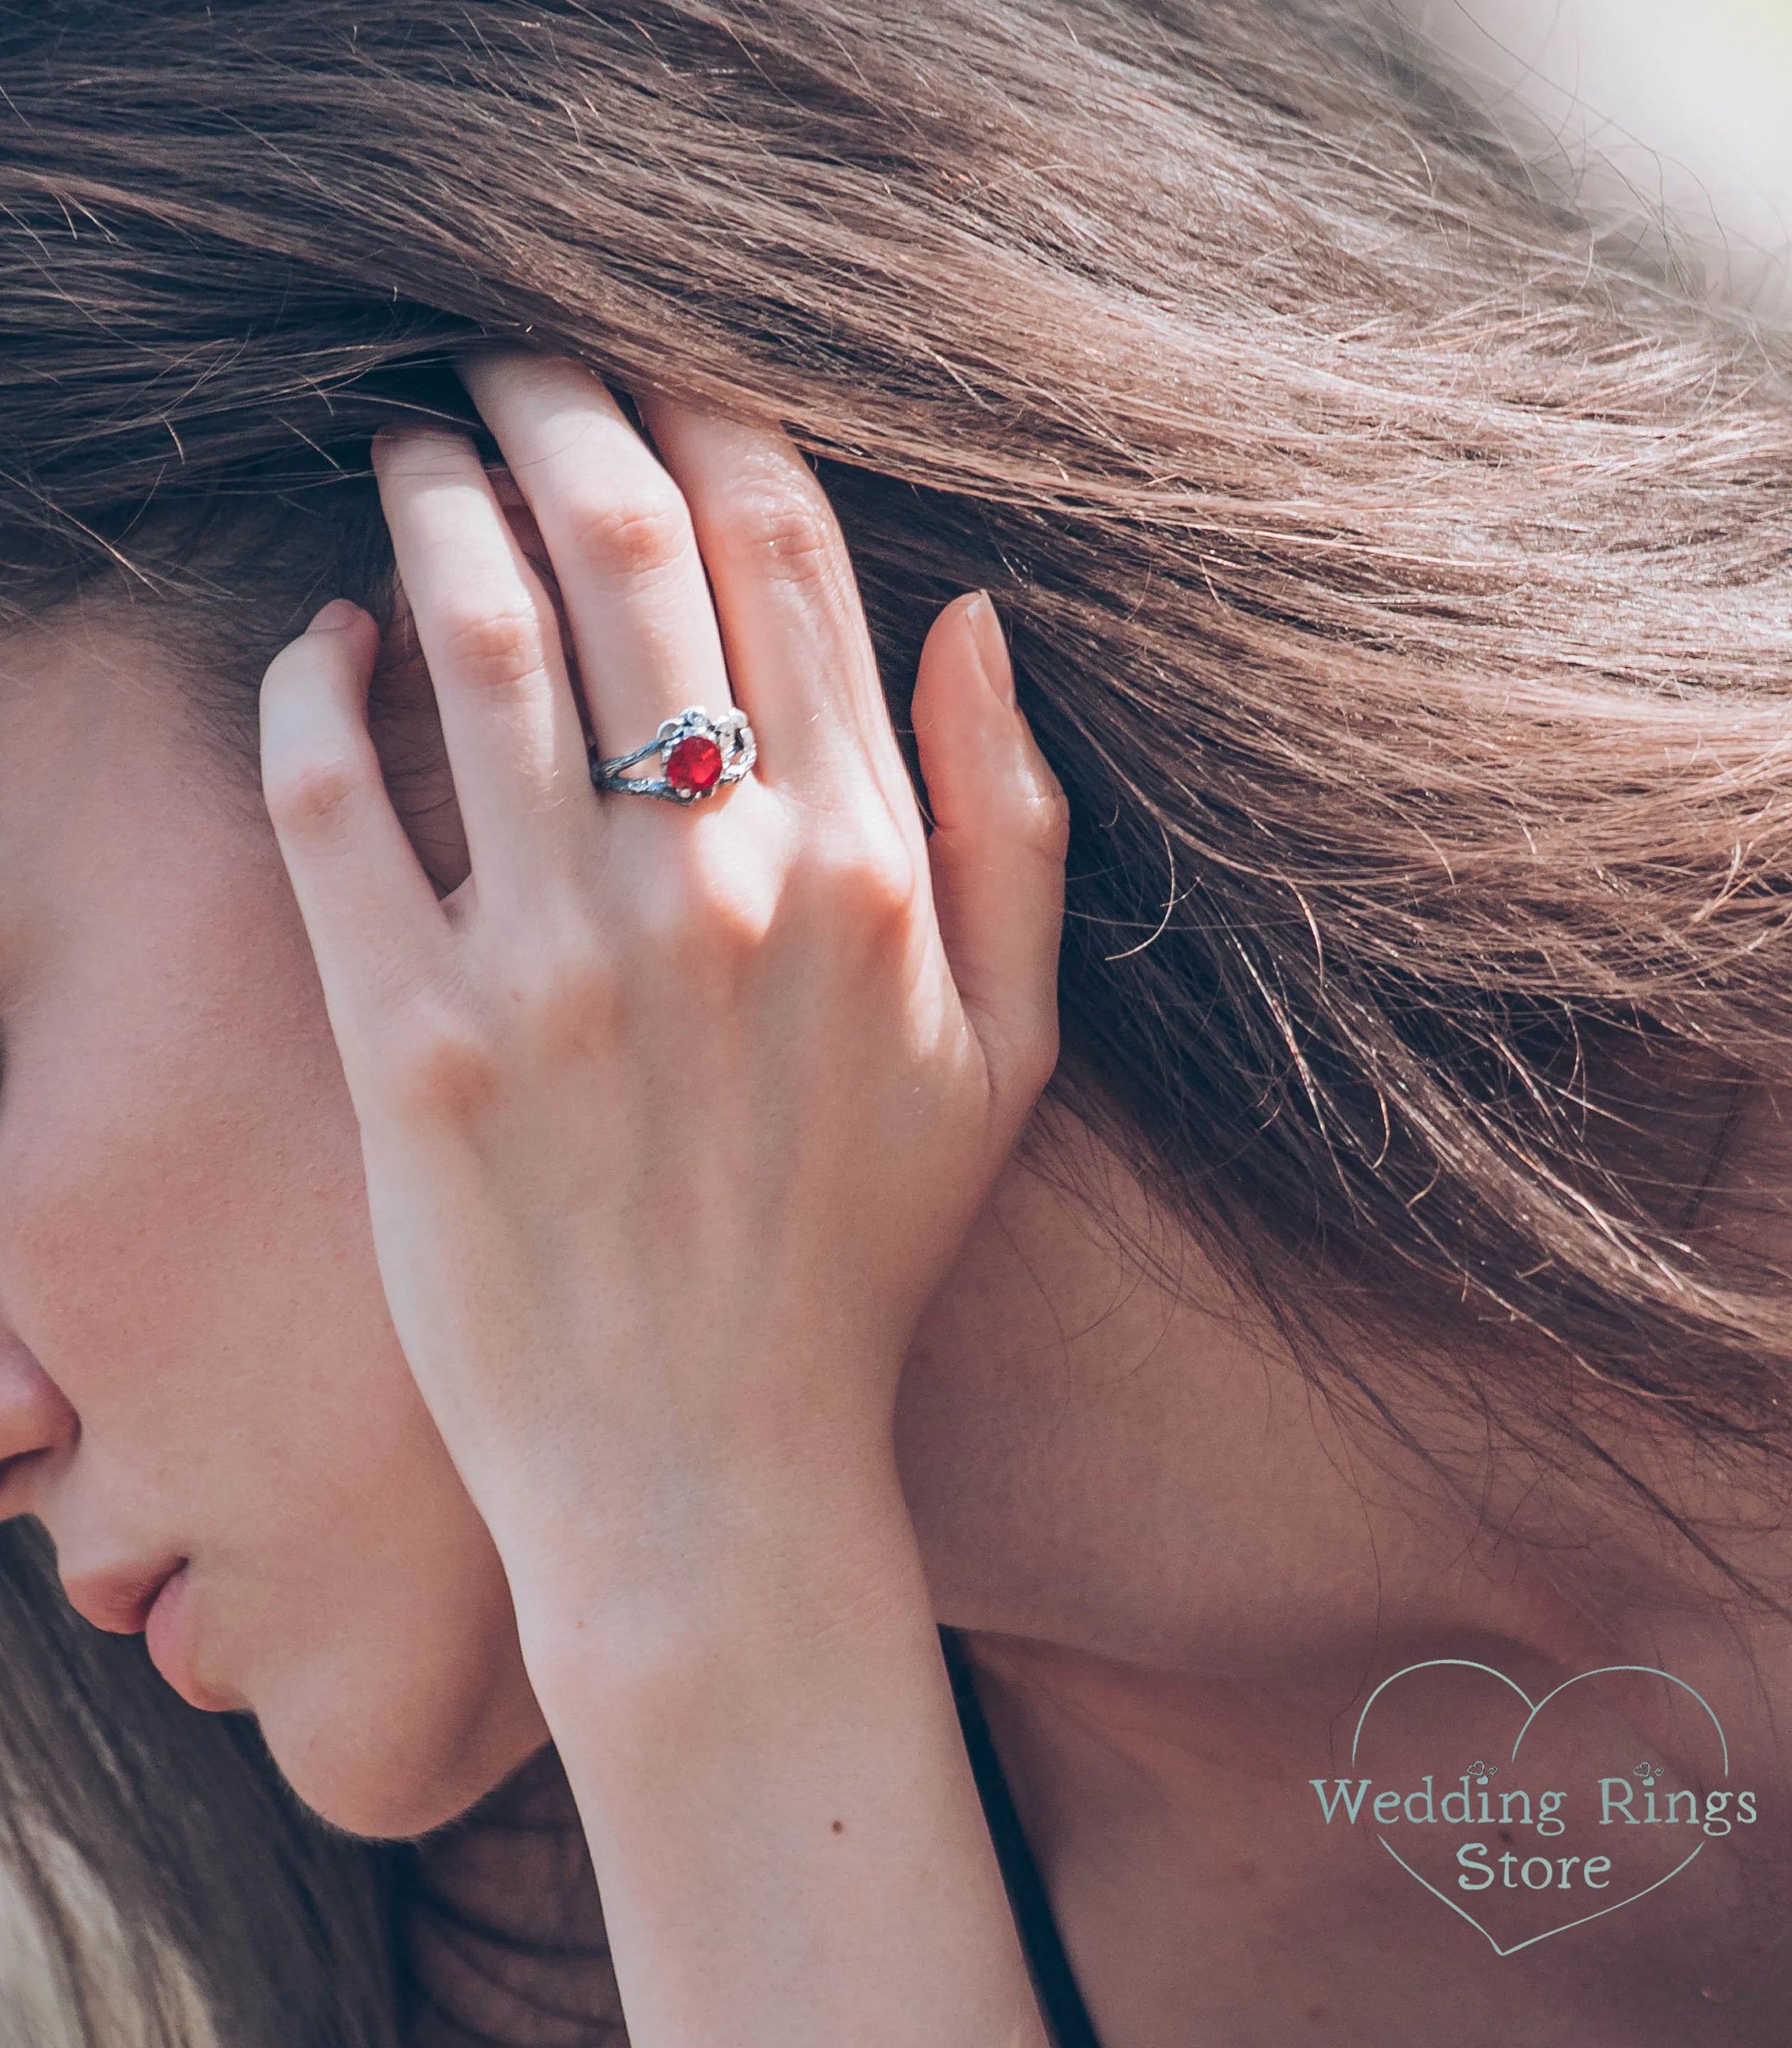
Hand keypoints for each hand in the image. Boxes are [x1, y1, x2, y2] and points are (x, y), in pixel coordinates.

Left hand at [258, 349, 1068, 1601]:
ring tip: (411, 452)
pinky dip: (312, 681)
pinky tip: (327, 639)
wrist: (708, 1471)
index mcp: (859, 865)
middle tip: (512, 364)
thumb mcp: (1006, 1052)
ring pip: (471, 633)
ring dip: (431, 501)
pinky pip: (329, 796)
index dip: (711, 418)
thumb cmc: (859, 1256)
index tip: (659, 371)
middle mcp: (709, 885)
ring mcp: (552, 964)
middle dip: (559, 405)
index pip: (784, 549)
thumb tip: (978, 616)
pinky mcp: (409, 1047)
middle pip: (622, 549)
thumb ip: (1013, 827)